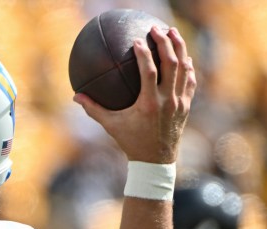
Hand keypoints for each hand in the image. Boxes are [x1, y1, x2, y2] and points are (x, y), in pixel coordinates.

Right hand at [74, 26, 196, 163]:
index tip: (136, 40)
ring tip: (172, 33)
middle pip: (172, 64)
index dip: (144, 54)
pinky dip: (187, 66)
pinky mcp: (187, 105)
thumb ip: (94, 110)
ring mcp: (180, 102)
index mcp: (149, 104)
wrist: (156, 160)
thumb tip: (76, 96)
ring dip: (180, 48)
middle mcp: (168, 101)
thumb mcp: (111, 126)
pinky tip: (183, 57)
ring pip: (184, 69)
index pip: (149, 72)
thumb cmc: (131, 142)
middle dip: (165, 43)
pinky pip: (190, 80)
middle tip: (156, 29)